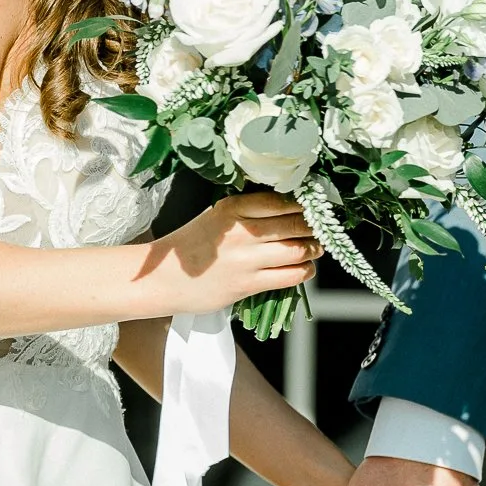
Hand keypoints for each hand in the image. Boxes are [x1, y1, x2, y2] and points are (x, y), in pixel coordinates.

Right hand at [164, 191, 318, 314]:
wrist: (164, 279)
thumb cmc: (191, 246)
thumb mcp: (215, 217)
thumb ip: (246, 212)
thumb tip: (287, 210)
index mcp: (232, 208)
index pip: (280, 200)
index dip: (304, 203)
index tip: (315, 205)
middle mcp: (241, 231)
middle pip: (294, 223)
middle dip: (314, 226)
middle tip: (321, 228)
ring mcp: (246, 259)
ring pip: (297, 249)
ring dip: (313, 249)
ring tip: (317, 248)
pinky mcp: (247, 284)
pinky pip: (289, 276)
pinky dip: (304, 271)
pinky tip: (306, 268)